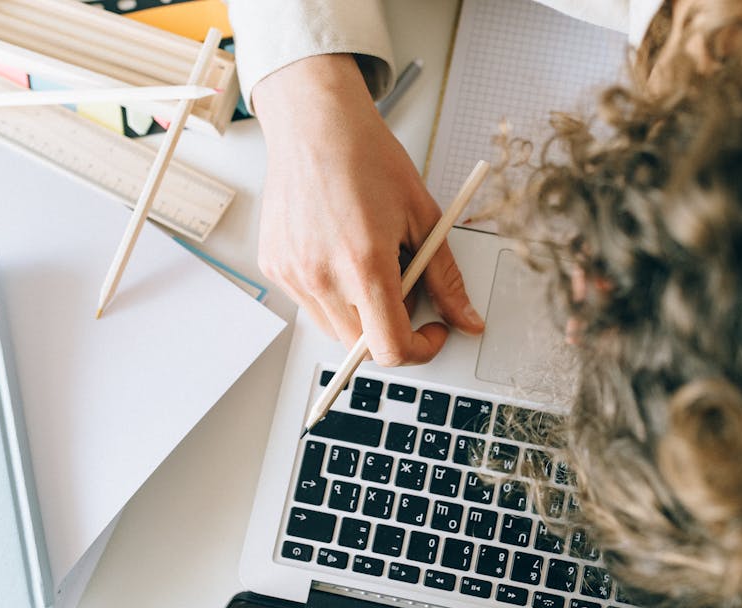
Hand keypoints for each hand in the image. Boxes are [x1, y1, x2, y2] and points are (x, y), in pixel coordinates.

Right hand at [253, 54, 483, 365]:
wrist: (316, 123)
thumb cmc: (368, 159)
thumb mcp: (423, 218)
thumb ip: (446, 279)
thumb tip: (467, 320)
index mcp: (364, 265)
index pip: (390, 349)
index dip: (419, 349)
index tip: (431, 332)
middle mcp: (321, 275)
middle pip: (362, 346)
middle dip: (391, 328)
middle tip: (404, 286)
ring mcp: (292, 274)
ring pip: (335, 329)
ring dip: (360, 314)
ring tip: (370, 263)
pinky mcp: (274, 266)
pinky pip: (310, 304)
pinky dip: (332, 294)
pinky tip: (341, 252)